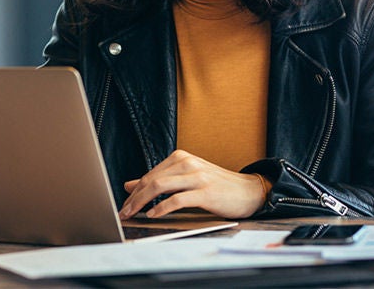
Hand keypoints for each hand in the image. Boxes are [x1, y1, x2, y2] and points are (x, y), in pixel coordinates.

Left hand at [120, 150, 266, 218]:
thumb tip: (129, 185)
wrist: (250, 191)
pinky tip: (153, 215)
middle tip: (123, 212)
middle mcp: (187, 163)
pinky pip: (177, 199)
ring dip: (142, 202)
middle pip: (151, 180)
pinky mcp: (206, 192)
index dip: (134, 191)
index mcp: (180, 158)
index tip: (123, 204)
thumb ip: (159, 180)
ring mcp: (197, 176)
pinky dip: (162, 208)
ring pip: (160, 187)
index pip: (149, 175)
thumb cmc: (217, 186)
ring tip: (133, 214)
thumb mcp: (185, 179)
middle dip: (133, 198)